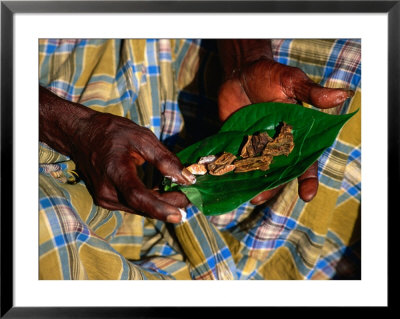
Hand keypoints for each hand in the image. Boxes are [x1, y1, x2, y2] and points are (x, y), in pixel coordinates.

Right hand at [39, 86, 193, 222]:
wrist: (81, 134)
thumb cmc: (111, 132)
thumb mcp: (141, 137)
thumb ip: (164, 159)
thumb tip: (185, 178)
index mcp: (114, 172)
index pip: (138, 197)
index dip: (161, 208)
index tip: (181, 213)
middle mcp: (107, 191)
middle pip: (142, 206)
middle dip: (169, 206)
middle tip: (191, 199)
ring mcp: (104, 198)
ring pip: (139, 208)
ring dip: (162, 205)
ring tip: (182, 196)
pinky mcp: (106, 200)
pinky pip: (133, 205)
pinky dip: (150, 201)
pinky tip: (165, 194)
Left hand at [218, 57, 353, 203]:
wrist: (241, 71)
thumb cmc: (270, 75)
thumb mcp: (291, 81)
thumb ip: (311, 92)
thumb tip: (342, 94)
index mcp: (294, 134)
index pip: (305, 160)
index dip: (308, 178)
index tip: (307, 194)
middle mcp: (275, 144)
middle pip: (277, 172)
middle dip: (271, 187)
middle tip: (261, 196)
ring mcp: (254, 146)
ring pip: (256, 171)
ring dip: (251, 184)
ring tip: (245, 195)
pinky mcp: (234, 143)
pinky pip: (234, 160)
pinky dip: (230, 171)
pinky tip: (224, 181)